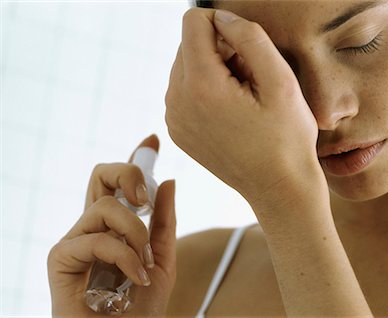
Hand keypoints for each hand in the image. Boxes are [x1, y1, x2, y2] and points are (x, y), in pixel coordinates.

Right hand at [47, 135, 175, 316]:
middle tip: (146, 200)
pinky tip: (136, 277)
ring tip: (144, 264)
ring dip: (135, 234)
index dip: (135, 158)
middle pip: (101, 175)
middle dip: (129, 174)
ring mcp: (75, 240)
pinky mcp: (60, 259)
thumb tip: (169, 181)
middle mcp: (92, 226)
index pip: (120, 183)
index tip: (153, 139)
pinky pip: (97, 239)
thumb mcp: (163, 259)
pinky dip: (124, 257)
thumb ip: (164, 222)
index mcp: (116, 226)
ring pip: (105, 207)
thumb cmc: (140, 306)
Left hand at [165, 8, 323, 205]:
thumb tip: (222, 18)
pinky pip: (184, 91)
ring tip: (242, 98)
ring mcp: (173, 119)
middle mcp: (177, 102)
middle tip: (249, 80)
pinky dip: (205, 90)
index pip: (193, 22)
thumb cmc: (286, 138)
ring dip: (213, 71)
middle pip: (188, 44)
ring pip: (185, 66)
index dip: (223, 24)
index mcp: (201, 87)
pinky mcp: (177, 130)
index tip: (246, 51)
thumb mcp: (281, 82)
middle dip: (218, 50)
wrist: (277, 187)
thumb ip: (250, 37)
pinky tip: (231, 111)